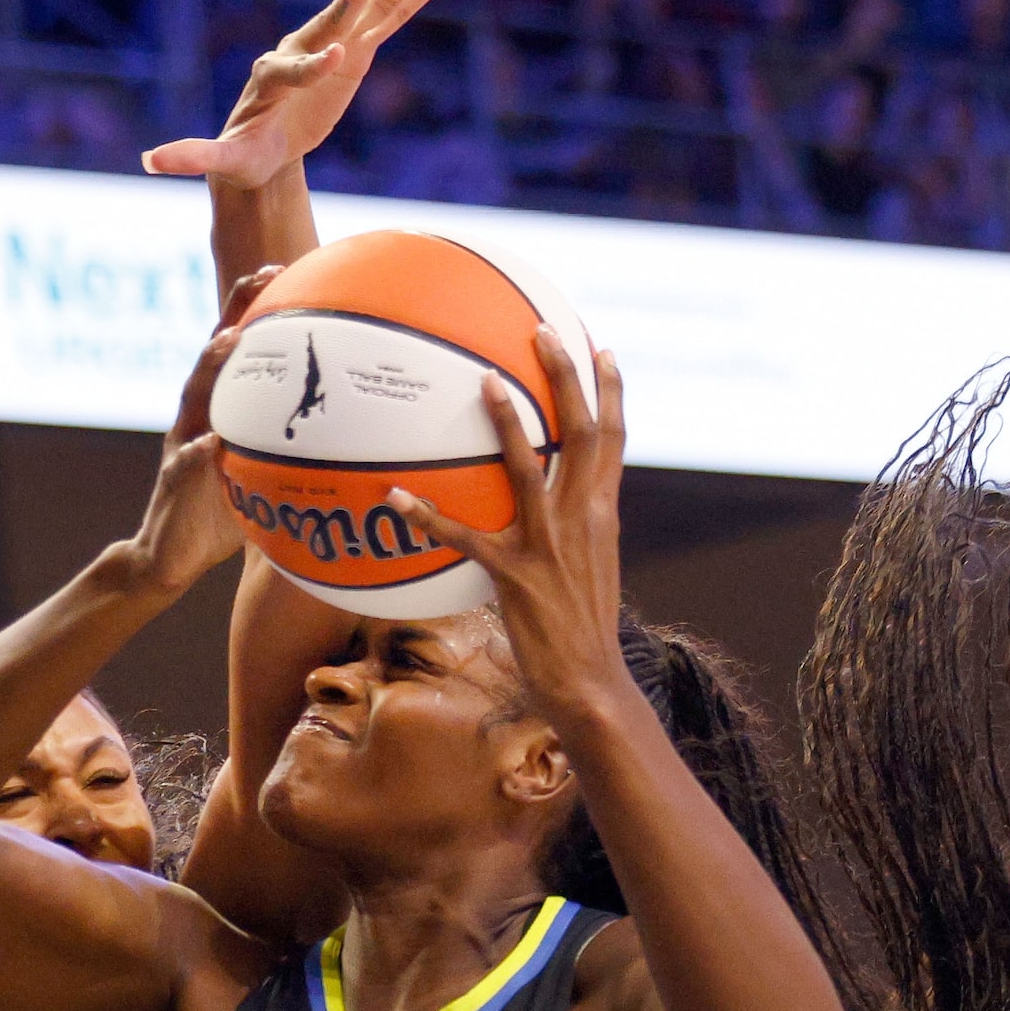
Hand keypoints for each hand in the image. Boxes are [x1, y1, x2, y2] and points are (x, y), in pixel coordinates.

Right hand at [124, 271, 282, 593]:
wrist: (170, 557)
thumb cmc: (220, 514)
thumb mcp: (260, 475)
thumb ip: (289, 452)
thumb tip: (351, 443)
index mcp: (219, 410)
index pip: (237, 350)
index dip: (253, 309)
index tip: (281, 270)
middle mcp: (198, 418)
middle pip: (215, 355)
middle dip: (236, 313)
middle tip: (262, 277)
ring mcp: (182, 445)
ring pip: (195, 396)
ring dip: (212, 366)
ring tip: (231, 341)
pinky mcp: (174, 482)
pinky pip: (185, 464)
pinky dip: (197, 452)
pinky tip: (210, 443)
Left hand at [141, 0, 456, 187]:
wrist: (259, 145)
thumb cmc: (241, 153)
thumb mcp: (219, 159)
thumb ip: (191, 155)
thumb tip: (147, 161)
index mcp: (276, 75)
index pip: (298, 66)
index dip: (316, 65)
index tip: (338, 58)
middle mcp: (305, 48)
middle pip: (339, 14)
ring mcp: (335, 44)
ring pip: (375, 5)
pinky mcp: (357, 51)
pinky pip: (391, 19)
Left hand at [390, 330, 629, 728]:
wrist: (591, 680)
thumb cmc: (584, 628)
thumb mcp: (592, 566)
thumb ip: (577, 526)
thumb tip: (555, 501)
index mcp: (602, 513)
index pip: (614, 439)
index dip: (609, 391)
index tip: (602, 347)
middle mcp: (581, 518)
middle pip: (582, 432)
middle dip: (566, 376)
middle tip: (545, 330)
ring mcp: (548, 545)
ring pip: (529, 468)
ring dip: (508, 422)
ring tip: (484, 380)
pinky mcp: (514, 575)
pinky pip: (464, 537)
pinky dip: (428, 516)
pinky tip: (395, 497)